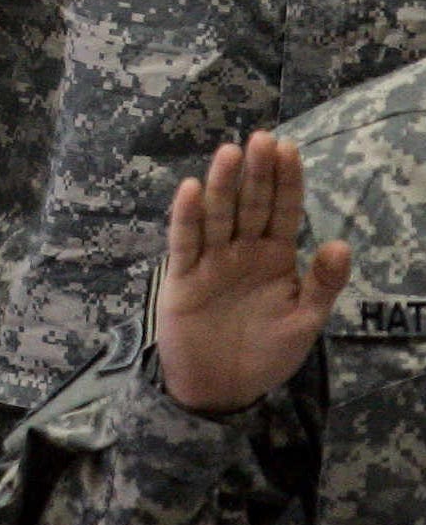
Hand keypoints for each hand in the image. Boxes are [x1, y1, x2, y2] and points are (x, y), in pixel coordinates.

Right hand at [156, 132, 350, 415]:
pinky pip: (185, 241)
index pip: (282, 210)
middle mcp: (241, 250)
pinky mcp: (182, 276)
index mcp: (274, 257)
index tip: (289, 148)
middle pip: (250, 205)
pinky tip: (192, 190)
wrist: (222, 385)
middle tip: (262, 139)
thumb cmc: (266, 350)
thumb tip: (341, 244)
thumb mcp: (305, 321)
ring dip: (224, 185)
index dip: (286, 181)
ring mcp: (211, 260)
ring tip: (230, 153)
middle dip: (257, 173)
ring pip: (218, 215)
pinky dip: (187, 216)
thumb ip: (322, 284)